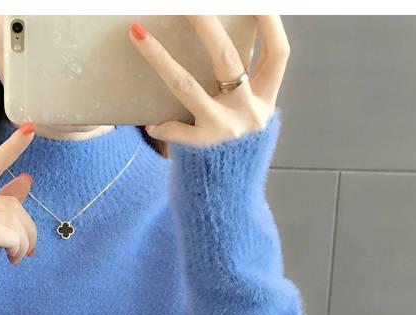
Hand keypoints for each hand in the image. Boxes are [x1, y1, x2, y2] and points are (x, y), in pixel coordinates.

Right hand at [0, 123, 37, 264]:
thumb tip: (27, 178)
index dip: (10, 150)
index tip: (30, 129)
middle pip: (8, 201)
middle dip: (26, 226)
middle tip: (29, 249)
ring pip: (12, 216)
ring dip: (23, 240)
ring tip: (16, 256)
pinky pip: (8, 232)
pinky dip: (17, 246)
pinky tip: (12, 258)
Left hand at [128, 15, 289, 145]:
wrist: (230, 195)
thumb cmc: (235, 147)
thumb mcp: (250, 114)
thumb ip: (244, 85)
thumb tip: (216, 40)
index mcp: (266, 98)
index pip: (277, 54)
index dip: (270, 24)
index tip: (257, 1)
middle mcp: (250, 112)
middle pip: (227, 59)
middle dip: (205, 25)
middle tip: (185, 4)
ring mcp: (225, 130)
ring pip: (188, 86)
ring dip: (160, 58)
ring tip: (138, 34)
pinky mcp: (202, 148)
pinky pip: (175, 129)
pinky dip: (163, 126)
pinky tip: (152, 124)